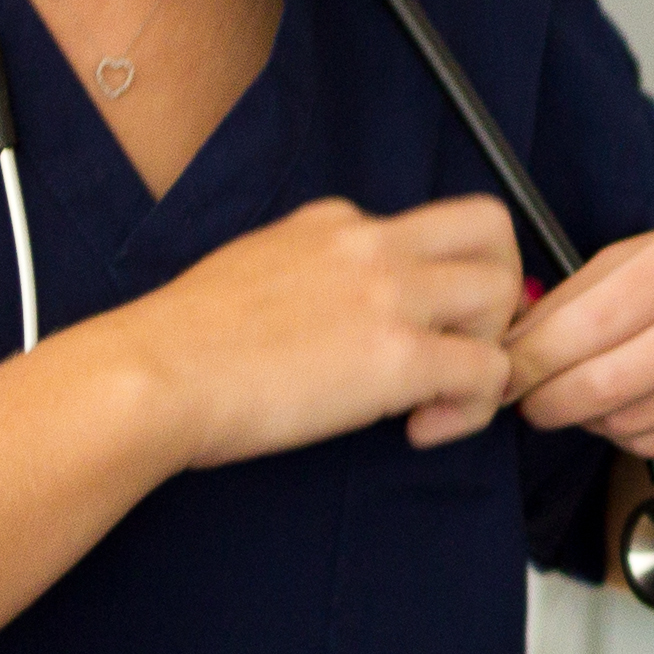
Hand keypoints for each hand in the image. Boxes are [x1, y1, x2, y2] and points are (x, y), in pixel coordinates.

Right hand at [110, 196, 523, 464]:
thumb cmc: (180, 342)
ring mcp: (391, 295)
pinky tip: (421, 429)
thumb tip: (330, 307)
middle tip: (459, 348)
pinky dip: (472, 407)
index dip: (438, 277)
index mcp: (333, 223)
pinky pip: (489, 371)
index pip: (424, 227)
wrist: (150, 375)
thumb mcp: (249, 268)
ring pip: (503, 293)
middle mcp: (372, 244)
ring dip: (487, 348)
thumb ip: (304, 270)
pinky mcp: (399, 356)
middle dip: (494, 290)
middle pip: (491, 229)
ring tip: (438, 395)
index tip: (412, 326)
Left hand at [506, 217, 653, 461]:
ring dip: (593, 419)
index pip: (589, 323)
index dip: (531, 359)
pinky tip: (639, 409)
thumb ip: (584, 292)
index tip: (503, 373)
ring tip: (592, 395)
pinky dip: (635, 435)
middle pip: (605, 384)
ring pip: (632, 422)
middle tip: (530, 402)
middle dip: (548, 401)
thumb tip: (513, 346)